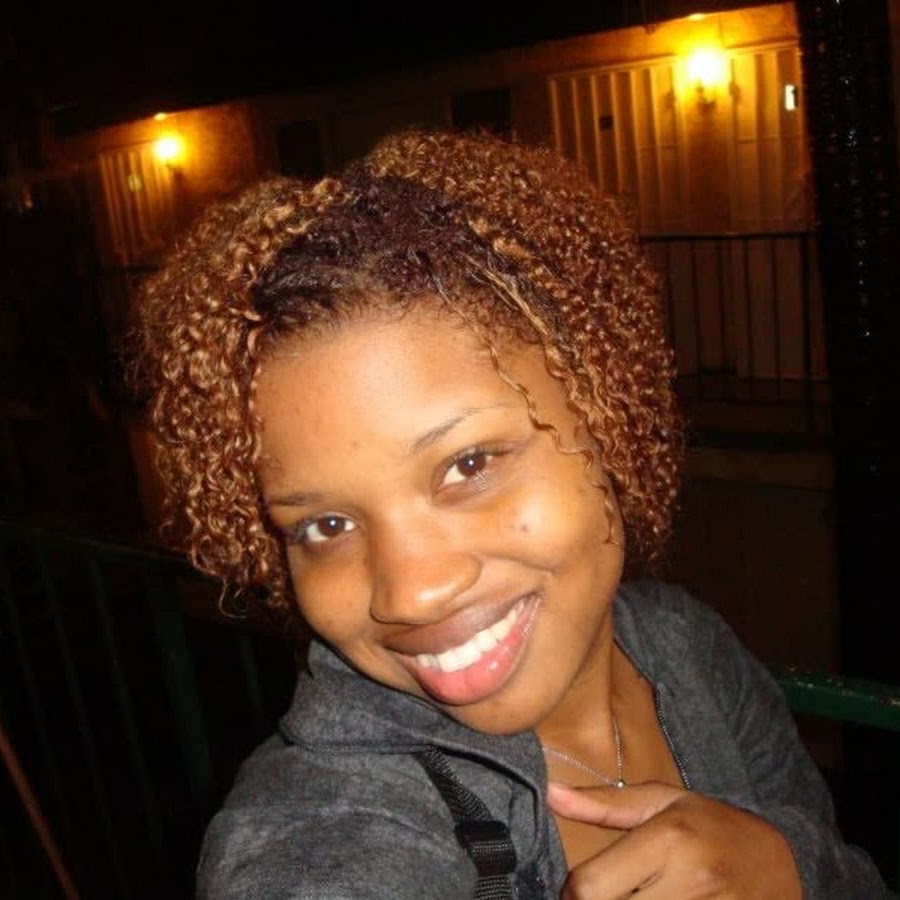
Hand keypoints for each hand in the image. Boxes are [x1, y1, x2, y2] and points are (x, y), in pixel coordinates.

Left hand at [547, 781, 801, 898]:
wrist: (785, 863)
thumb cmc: (712, 826)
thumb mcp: (663, 802)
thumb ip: (604, 804)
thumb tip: (551, 793)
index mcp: (670, 840)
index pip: (589, 888)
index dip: (573, 895)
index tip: (580, 891)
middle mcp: (692, 882)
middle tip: (610, 895)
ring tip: (634, 898)